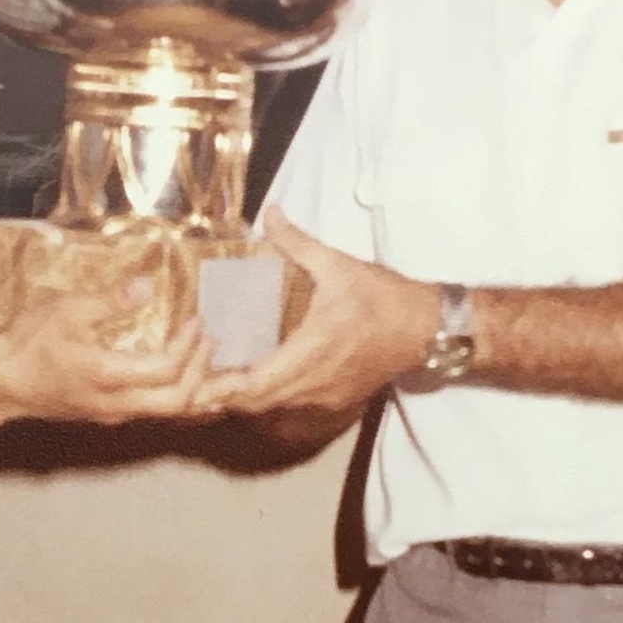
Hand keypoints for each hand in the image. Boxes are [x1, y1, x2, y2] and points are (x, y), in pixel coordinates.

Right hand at [0, 289, 212, 423]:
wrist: (0, 384)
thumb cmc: (28, 345)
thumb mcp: (66, 311)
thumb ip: (110, 301)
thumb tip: (147, 285)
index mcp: (106, 375)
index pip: (165, 370)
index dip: (188, 347)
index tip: (196, 321)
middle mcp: (115, 403)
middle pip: (177, 401)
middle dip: (202, 372)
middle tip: (210, 342)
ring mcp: (113, 414)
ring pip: (168, 413)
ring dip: (194, 388)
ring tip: (208, 360)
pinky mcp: (108, 415)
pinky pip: (154, 412)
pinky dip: (177, 396)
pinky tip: (185, 377)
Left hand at [196, 209, 435, 417]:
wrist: (426, 329)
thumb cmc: (383, 298)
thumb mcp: (338, 265)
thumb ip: (297, 242)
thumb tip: (269, 214)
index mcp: (311, 352)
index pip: (254, 386)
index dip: (221, 385)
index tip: (198, 367)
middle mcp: (314, 383)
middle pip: (254, 404)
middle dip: (222, 393)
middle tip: (197, 369)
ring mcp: (325, 397)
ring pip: (271, 408)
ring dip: (244, 396)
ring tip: (218, 372)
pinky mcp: (335, 400)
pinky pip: (290, 405)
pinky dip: (267, 395)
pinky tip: (255, 374)